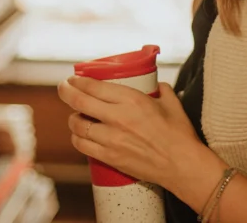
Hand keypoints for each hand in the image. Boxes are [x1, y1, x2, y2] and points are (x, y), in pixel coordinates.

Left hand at [58, 75, 204, 189]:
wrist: (183, 166)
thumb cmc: (179, 134)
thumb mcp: (171, 103)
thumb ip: (161, 89)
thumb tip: (156, 85)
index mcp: (131, 100)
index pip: (93, 87)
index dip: (77, 81)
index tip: (72, 79)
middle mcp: (117, 118)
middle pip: (79, 102)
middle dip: (65, 92)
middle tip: (63, 89)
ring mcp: (111, 139)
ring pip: (77, 125)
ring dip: (73, 118)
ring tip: (76, 115)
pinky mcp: (110, 157)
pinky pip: (83, 145)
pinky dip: (77, 138)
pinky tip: (80, 134)